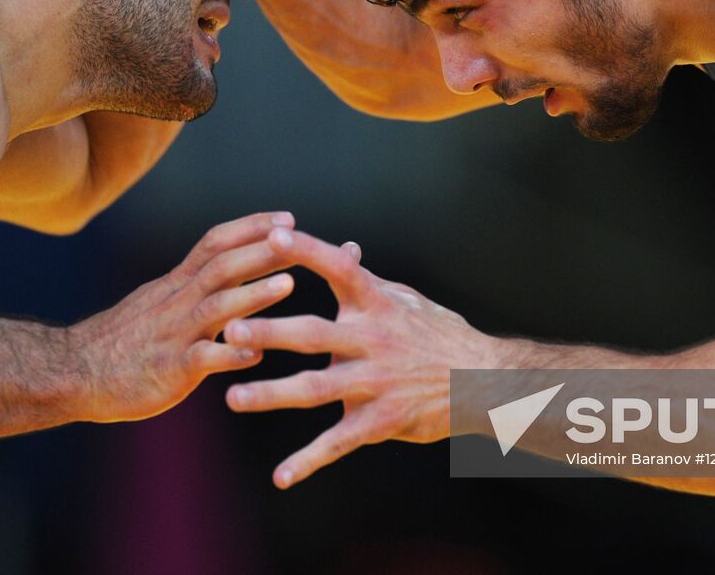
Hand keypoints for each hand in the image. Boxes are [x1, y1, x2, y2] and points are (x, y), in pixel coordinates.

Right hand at [70, 211, 298, 422]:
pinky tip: (256, 355)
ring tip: (288, 284)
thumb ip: (194, 287)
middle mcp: (176, 302)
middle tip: (298, 238)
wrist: (74, 372)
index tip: (288, 219)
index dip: (251, 228)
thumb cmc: (123, 340)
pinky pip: (201, 360)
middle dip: (261, 250)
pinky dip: (230, 355)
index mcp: (176, 285)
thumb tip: (233, 270)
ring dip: (253, 295)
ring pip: (216, 307)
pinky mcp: (168, 369)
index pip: (215, 244)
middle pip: (221, 266)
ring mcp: (173, 335)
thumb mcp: (158, 302)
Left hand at [223, 231, 492, 487]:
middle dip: (272, 332)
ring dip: (273, 394)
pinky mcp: (381, 420)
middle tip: (231, 330)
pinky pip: (339, 442)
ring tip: (233, 397)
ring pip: (317, 389)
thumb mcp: (406, 300)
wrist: (483, 380)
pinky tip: (280, 476)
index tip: (271, 237)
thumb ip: (367, 280)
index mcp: (377, 304)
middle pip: (315, 334)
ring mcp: (376, 382)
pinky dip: (309, 461)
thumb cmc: (437, 334)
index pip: (339, 269)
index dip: (308, 251)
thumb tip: (345, 247)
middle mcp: (374, 340)